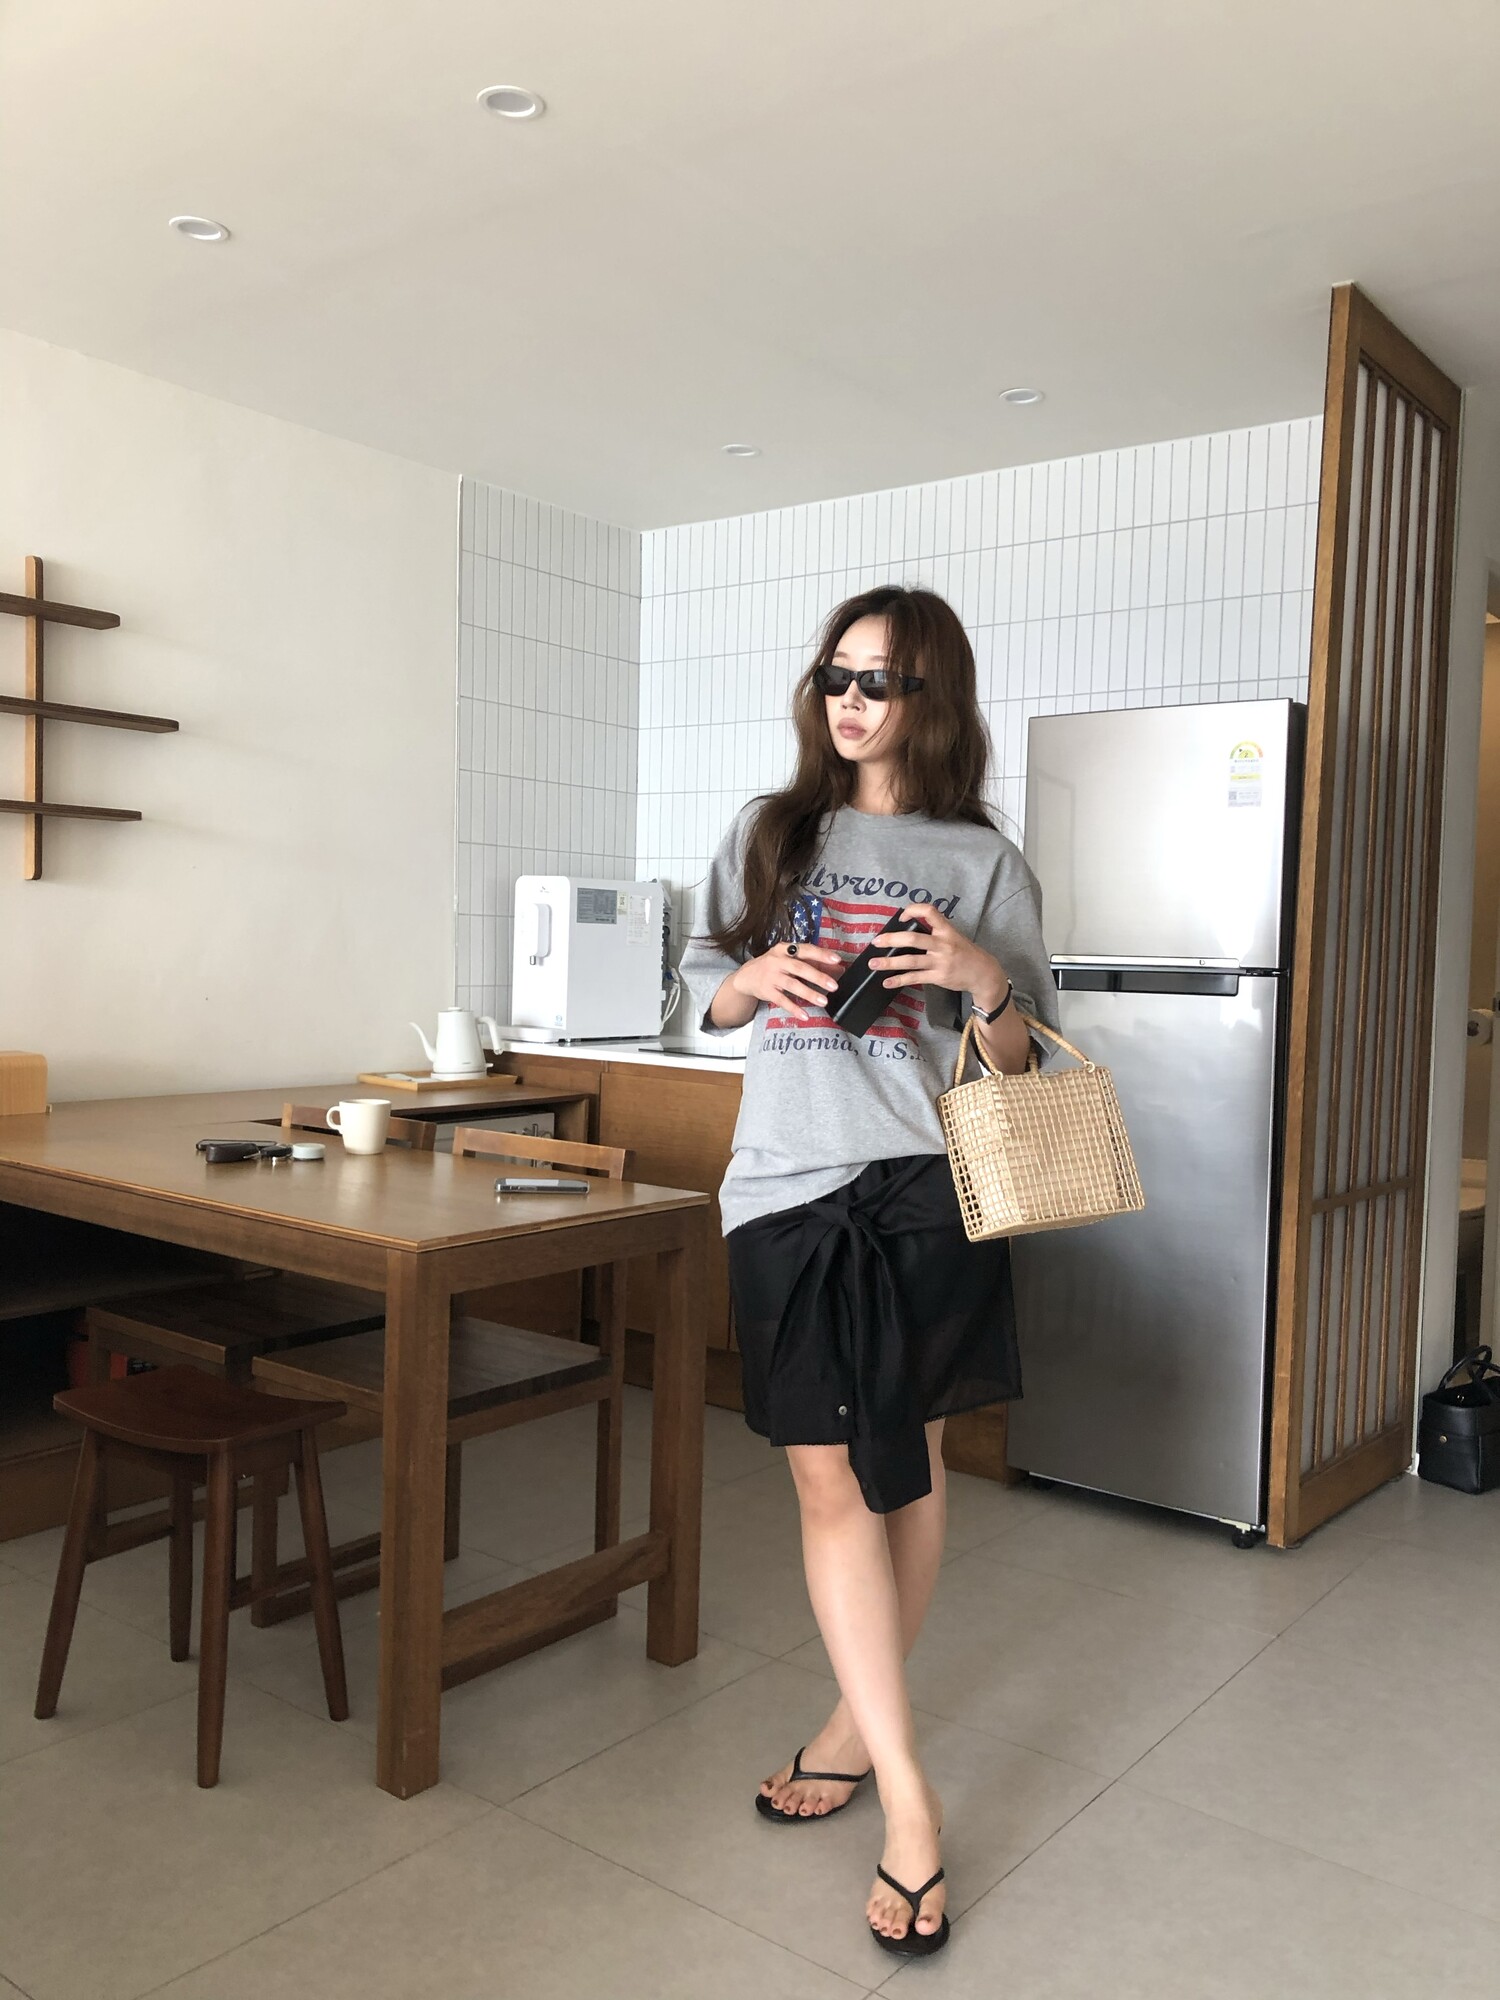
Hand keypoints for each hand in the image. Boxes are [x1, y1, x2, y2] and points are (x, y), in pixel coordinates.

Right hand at [730, 940, 843, 1023]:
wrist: (746, 976)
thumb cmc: (774, 966)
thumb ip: (813, 964)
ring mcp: (771, 976)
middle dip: (818, 977)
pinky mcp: (766, 991)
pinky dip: (794, 1008)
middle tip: (834, 985)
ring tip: (824, 1001)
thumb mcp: (790, 960)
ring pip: (792, 985)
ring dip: (809, 993)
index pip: (805, 950)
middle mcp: (777, 961)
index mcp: (785, 949)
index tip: (836, 960)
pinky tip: (805, 1015)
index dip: (821, 954)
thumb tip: (838, 969)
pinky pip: (782, 1000)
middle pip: (800, 968)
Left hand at [870, 906, 1007, 1008]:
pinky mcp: (938, 977)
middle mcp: (943, 944)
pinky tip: (887, 982)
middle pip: (913, 940)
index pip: (929, 912)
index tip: (901, 916)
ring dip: (889, 962)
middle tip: (876, 942)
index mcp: (946, 930)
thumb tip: (907, 930)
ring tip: (873, 964)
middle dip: (891, 940)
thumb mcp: (954, 935)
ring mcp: (940, 962)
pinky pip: (915, 978)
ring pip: (911, 961)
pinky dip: (899, 980)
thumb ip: (935, 931)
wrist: (983, 973)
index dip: (913, 910)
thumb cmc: (965, 952)